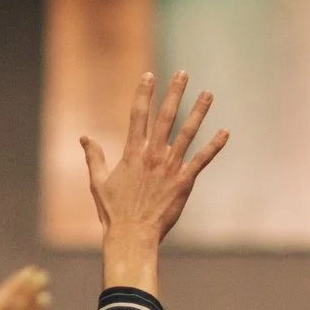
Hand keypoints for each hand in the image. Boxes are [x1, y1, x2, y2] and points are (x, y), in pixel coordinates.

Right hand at [80, 71, 227, 275]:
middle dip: (174, 93)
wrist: (132, 235)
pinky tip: (225, 132)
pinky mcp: (184, 182)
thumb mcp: (98, 182)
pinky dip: (214, 146)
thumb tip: (84, 138)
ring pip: (187, 133)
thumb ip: (94, 157)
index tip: (149, 75)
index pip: (138, 115)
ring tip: (208, 93)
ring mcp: (170, 168)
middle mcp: (152, 155)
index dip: (143, 93)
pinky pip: (202, 160)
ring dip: (198, 111)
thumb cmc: (113, 211)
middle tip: (182, 74)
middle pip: (165, 116)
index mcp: (132, 153)